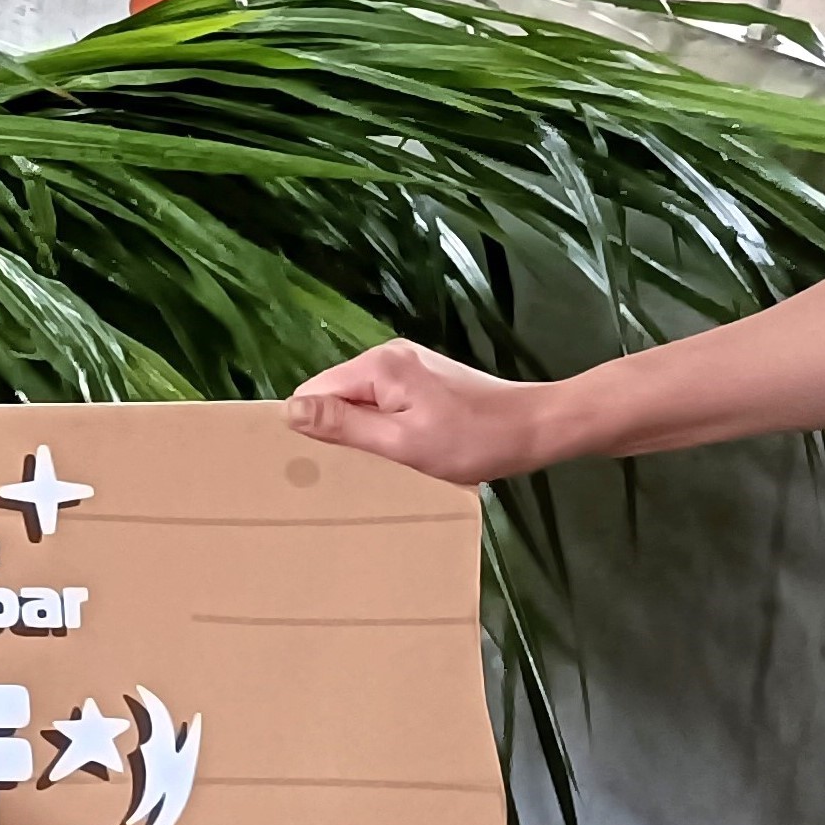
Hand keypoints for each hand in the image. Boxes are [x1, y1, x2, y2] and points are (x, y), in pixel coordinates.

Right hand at [283, 339, 564, 485]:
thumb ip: (345, 425)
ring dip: (365, 430)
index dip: (311, 426)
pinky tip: (406, 448)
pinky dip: (387, 424)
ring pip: (362, 398)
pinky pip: (385, 399)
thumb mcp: (402, 443)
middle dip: (339, 430)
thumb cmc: (471, 441)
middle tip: (357, 469)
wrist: (536, 428)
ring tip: (384, 462)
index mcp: (378, 365)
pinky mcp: (425, 377)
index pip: (315, 391)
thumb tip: (288, 410)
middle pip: (337, 393)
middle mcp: (388, 354)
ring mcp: (409, 364)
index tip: (322, 463)